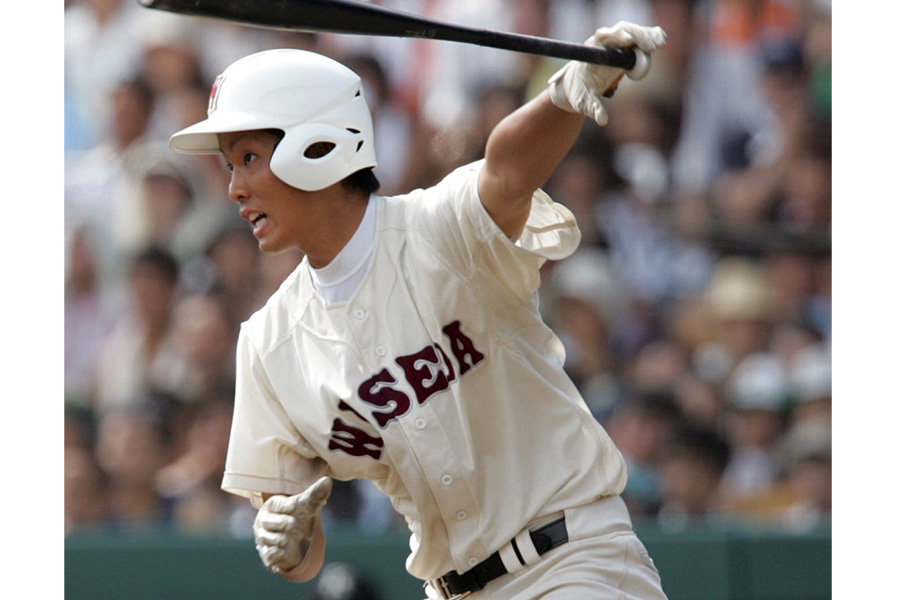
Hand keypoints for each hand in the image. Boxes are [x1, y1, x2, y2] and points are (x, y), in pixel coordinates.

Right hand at [253, 476, 332, 574]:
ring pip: (276, 539)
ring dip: (288, 540)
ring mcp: (263, 537)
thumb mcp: (307, 506)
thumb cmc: (299, 517)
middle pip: (280, 522)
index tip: (297, 508)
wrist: (295, 543)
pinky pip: (273, 553)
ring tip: (295, 538)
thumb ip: (316, 494)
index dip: (291, 507)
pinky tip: (285, 550)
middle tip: (300, 528)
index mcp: (272, 505)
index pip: (282, 504)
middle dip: (293, 526)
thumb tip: (328, 480)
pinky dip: (282, 553)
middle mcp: (263, 520)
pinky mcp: (266, 553)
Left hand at [548, 21, 666, 125]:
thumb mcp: (583, 103)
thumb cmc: (580, 93)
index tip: (628, 42)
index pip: (603, 38)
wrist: (578, 86)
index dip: (616, 37)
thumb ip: (592, 109)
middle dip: (637, 35)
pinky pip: (639, 37)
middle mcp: (603, 42)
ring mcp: (615, 41)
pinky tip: (660, 40)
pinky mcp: (625, 45)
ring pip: (632, 32)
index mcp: (591, 52)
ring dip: (646, 35)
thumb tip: (602, 120)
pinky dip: (650, 37)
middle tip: (651, 46)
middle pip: (621, 30)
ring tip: (659, 43)